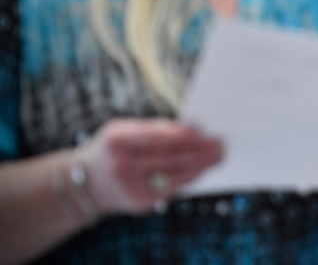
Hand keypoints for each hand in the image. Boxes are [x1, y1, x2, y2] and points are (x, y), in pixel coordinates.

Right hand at [77, 118, 222, 214]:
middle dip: (199, 152)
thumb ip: (153, 129)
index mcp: (118, 140)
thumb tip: (192, 129)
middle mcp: (122, 165)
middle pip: (170, 157)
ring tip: (217, 158)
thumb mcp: (122, 130)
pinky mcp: (139, 203)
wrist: (83, 183)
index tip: (206, 133)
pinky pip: (171, 189)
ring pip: (174, 175)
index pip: (160, 137)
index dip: (186, 136)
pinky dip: (188, 178)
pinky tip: (201, 171)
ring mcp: (131, 187)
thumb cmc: (111, 149)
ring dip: (199, 166)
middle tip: (220, 146)